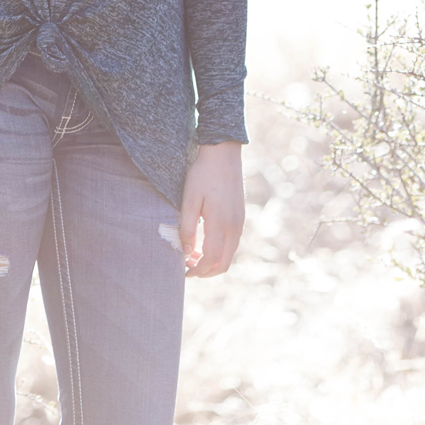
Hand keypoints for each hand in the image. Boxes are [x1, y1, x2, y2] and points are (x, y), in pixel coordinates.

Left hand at [177, 141, 244, 277]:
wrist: (223, 153)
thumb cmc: (203, 174)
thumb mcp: (189, 199)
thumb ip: (187, 228)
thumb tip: (187, 252)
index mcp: (221, 224)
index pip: (211, 259)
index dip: (198, 270)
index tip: (184, 271)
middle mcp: (234, 227)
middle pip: (224, 263)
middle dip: (206, 271)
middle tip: (189, 267)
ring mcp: (240, 222)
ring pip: (230, 254)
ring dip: (213, 261)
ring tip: (193, 254)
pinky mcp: (241, 217)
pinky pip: (232, 243)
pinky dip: (220, 250)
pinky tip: (205, 241)